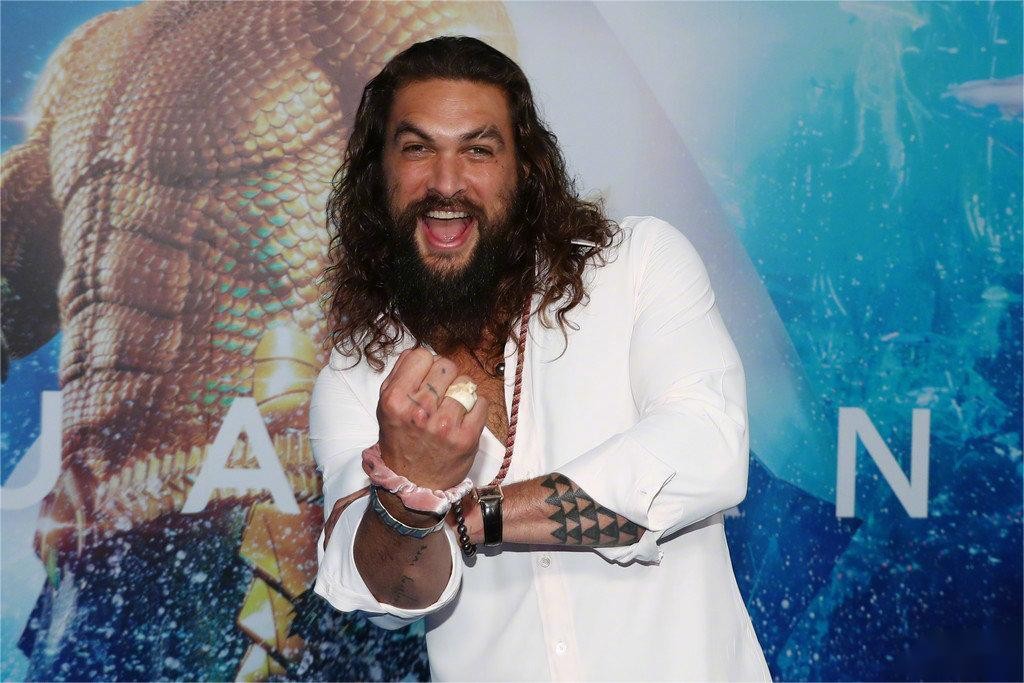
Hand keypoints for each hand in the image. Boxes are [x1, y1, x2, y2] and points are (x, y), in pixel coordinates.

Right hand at [377, 347, 488, 490]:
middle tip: (440, 394)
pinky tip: (463, 419)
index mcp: (396, 400)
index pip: (421, 355)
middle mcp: (420, 411)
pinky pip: (481, 402)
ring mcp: (444, 425)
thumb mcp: (387, 408)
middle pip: (446, 365)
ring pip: (466, 382)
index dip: (425, 365)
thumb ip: (400, 376)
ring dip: (461, 392)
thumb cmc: (401, 441)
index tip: (425, 379)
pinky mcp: (466, 437)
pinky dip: (475, 407)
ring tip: (451, 407)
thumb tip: (420, 352)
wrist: (413, 483)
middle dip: (445, 376)